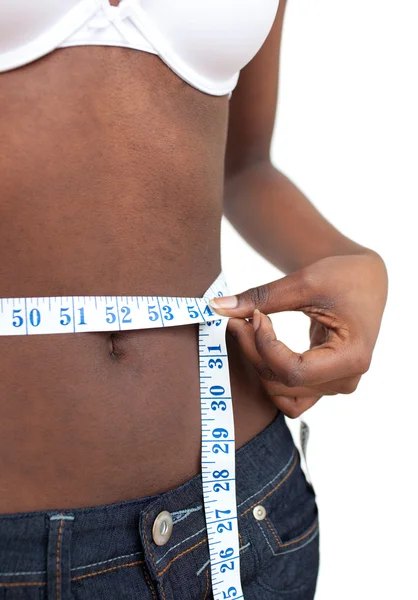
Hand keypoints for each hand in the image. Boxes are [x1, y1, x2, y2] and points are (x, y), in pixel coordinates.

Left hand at [209, 252, 387, 417]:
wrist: (364, 280)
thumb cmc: (342, 276)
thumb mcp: (305, 281)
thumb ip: (261, 297)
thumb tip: (215, 307)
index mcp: (352, 357)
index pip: (292, 370)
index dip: (263, 345)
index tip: (253, 316)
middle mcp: (346, 379)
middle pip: (283, 382)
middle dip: (253, 351)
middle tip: (236, 319)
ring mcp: (335, 385)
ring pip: (282, 393)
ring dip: (257, 364)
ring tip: (247, 330)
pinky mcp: (323, 383)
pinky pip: (289, 394)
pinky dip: (269, 375)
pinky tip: (261, 346)